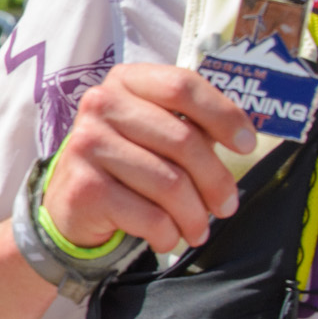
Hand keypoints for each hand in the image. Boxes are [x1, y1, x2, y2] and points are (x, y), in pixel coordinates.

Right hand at [42, 62, 257, 254]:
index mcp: (124, 81)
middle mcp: (100, 104)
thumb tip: (243, 138)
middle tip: (227, 206)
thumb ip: (190, 125)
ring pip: (170, 183)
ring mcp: (88, 144)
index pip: (182, 86)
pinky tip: (166, 237)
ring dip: (195, 215)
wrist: (71, 203)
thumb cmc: (127, 163)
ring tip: (198, 229)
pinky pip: (149, 216)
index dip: (223, 115)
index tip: (247, 145)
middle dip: (216, 180)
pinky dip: (168, 234)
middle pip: (183, 139)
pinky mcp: (85, 187)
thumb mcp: (153, 131)